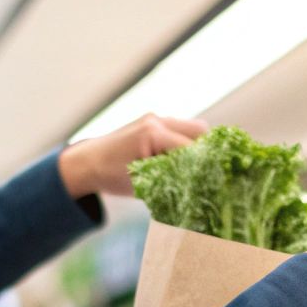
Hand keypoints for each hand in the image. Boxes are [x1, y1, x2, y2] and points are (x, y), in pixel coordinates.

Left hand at [58, 113, 207, 197]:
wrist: (87, 161)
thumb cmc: (111, 176)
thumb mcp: (143, 184)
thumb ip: (170, 180)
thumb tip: (199, 187)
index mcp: (153, 134)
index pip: (191, 149)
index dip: (206, 165)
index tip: (218, 179)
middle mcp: (157, 121)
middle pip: (199, 131)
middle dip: (208, 151)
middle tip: (214, 172)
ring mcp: (156, 118)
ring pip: (193, 127)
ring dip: (199, 145)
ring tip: (202, 166)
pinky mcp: (155, 121)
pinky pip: (181, 129)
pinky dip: (188, 142)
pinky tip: (188, 160)